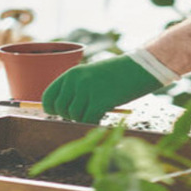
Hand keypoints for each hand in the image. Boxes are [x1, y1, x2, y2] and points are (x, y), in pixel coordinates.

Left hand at [42, 55, 163, 122]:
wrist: (142, 67)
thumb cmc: (118, 74)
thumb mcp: (92, 76)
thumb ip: (76, 90)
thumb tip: (62, 112)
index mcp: (72, 73)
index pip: (48, 97)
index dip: (53, 109)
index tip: (64, 113)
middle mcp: (76, 80)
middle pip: (61, 110)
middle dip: (71, 116)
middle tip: (86, 113)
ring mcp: (87, 89)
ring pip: (74, 117)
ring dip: (85, 119)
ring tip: (98, 112)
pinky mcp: (100, 100)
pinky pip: (88, 120)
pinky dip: (94, 122)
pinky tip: (103, 116)